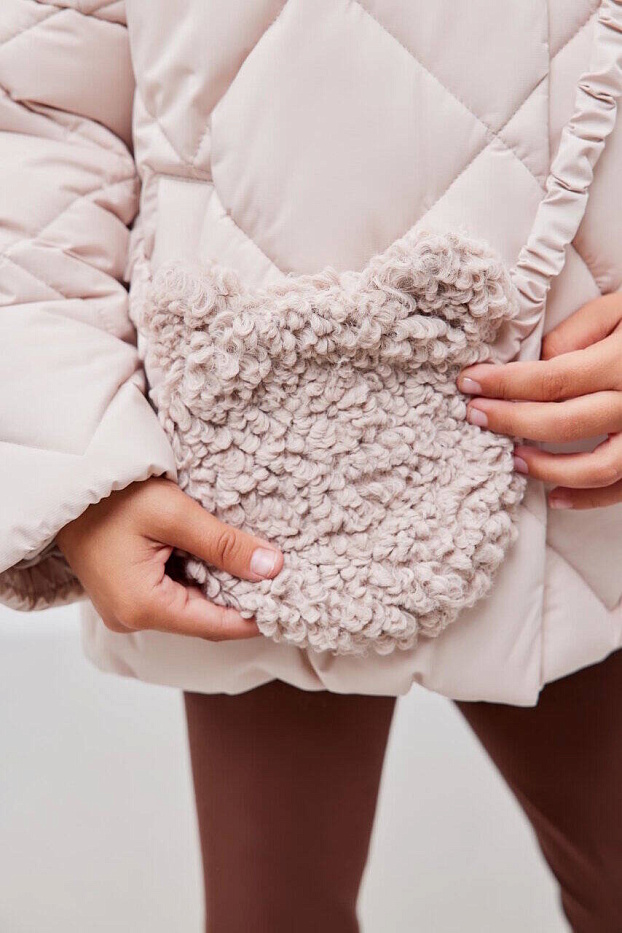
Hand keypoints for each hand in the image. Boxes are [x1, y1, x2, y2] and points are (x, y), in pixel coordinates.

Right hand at [56, 478, 282, 638]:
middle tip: (280, 578)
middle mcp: (132, 617)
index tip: (291, 602)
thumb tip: (273, 567)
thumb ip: (226, 545)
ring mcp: (126, 608)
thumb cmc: (113, 495)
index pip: (215, 626)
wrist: (69, 481)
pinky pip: (173, 595)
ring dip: (221, 587)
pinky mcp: (126, 593)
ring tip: (256, 565)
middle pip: (203, 620)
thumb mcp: (175, 514)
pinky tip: (222, 560)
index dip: (256, 616)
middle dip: (242, 600)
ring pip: (190, 607)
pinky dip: (200, 579)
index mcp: (143, 606)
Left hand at [458, 293, 621, 509]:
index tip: (469, 382)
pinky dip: (587, 498)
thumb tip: (537, 364)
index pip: (552, 378)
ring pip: (597, 467)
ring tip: (512, 458)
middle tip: (475, 415)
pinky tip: (553, 496)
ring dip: (548, 468)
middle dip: (511, 421)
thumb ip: (578, 332)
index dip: (504, 383)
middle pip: (564, 422)